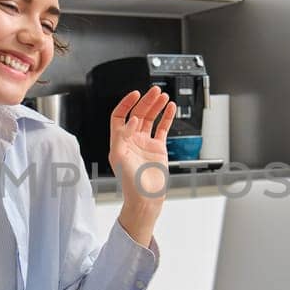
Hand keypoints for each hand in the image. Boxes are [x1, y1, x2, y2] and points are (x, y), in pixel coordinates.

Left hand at [108, 86, 175, 244]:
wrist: (145, 198)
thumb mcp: (119, 157)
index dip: (126, 104)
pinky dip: (167, 118)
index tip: (135, 95)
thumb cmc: (129, 183)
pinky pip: (162, 129)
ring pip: (151, 119)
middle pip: (138, 114)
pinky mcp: (158, 148)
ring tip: (163, 96)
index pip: (120, 116)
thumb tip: (132, 119)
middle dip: (146, 101)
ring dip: (156, 106)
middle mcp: (132, 140)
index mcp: (119, 141)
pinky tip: (170, 108)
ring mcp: (145, 143)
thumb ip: (123, 136)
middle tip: (154, 91)